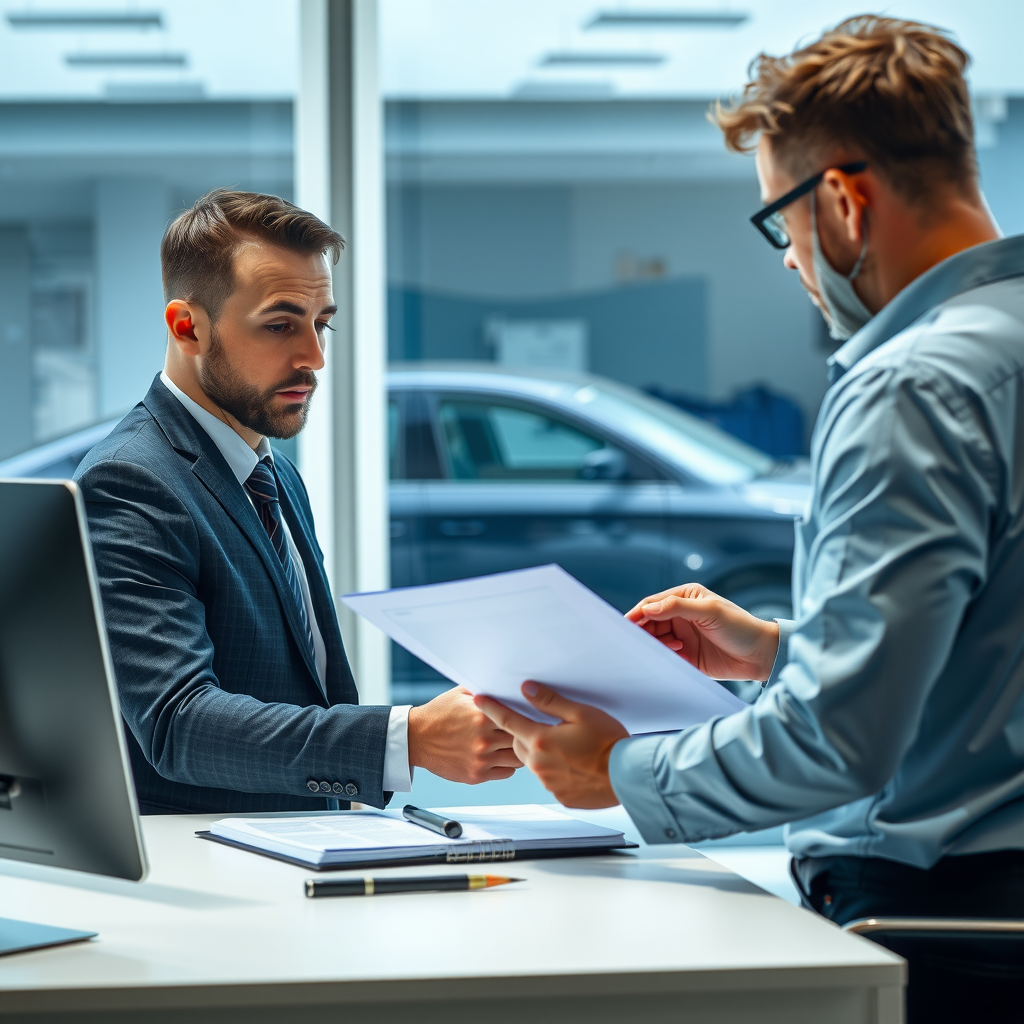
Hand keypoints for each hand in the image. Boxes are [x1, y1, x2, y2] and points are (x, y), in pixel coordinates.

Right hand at [408, 686, 522, 783]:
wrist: (416, 738)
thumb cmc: (439, 714)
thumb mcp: (460, 694)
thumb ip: (485, 691)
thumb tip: (506, 685)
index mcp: (482, 716)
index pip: (519, 716)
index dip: (528, 716)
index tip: (532, 715)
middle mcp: (484, 739)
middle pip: (522, 738)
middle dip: (526, 734)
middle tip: (529, 730)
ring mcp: (481, 759)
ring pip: (518, 759)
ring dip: (519, 751)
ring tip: (516, 744)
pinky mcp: (476, 775)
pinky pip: (507, 772)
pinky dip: (508, 765)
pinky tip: (502, 755)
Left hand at [474, 682, 627, 808]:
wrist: (628, 775)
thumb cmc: (609, 742)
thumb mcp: (581, 713)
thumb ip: (550, 702)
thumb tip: (527, 689)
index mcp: (541, 740)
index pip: (508, 720)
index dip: (492, 708)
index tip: (479, 699)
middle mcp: (540, 764)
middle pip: (519, 744)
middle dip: (525, 733)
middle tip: (544, 725)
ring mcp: (549, 783)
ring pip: (535, 763)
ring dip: (543, 753)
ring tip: (568, 747)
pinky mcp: (561, 796)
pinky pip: (550, 780)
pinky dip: (557, 770)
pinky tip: (575, 765)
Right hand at [626, 583, 779, 680]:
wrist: (761, 656)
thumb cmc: (740, 627)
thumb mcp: (709, 611)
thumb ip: (676, 607)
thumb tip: (647, 608)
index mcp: (685, 598)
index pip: (653, 604)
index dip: (638, 613)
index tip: (625, 625)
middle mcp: (680, 616)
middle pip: (650, 623)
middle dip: (644, 631)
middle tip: (638, 641)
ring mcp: (682, 636)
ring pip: (656, 641)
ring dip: (657, 645)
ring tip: (674, 648)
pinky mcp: (686, 656)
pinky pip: (666, 657)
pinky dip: (663, 658)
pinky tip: (675, 658)